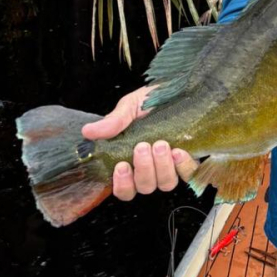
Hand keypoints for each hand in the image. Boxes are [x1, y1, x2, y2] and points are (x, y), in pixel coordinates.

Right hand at [81, 86, 197, 200]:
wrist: (179, 87)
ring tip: (160, 144)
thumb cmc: (151, 100)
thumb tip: (87, 132)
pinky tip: (178, 151)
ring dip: (162, 167)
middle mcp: (151, 169)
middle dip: (143, 169)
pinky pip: (188, 174)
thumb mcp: (130, 107)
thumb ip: (113, 122)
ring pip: (165, 184)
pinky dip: (183, 165)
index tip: (121, 166)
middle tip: (142, 146)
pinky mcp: (189, 161)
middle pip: (144, 187)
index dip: (122, 184)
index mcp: (130, 160)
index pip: (124, 189)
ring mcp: (171, 167)